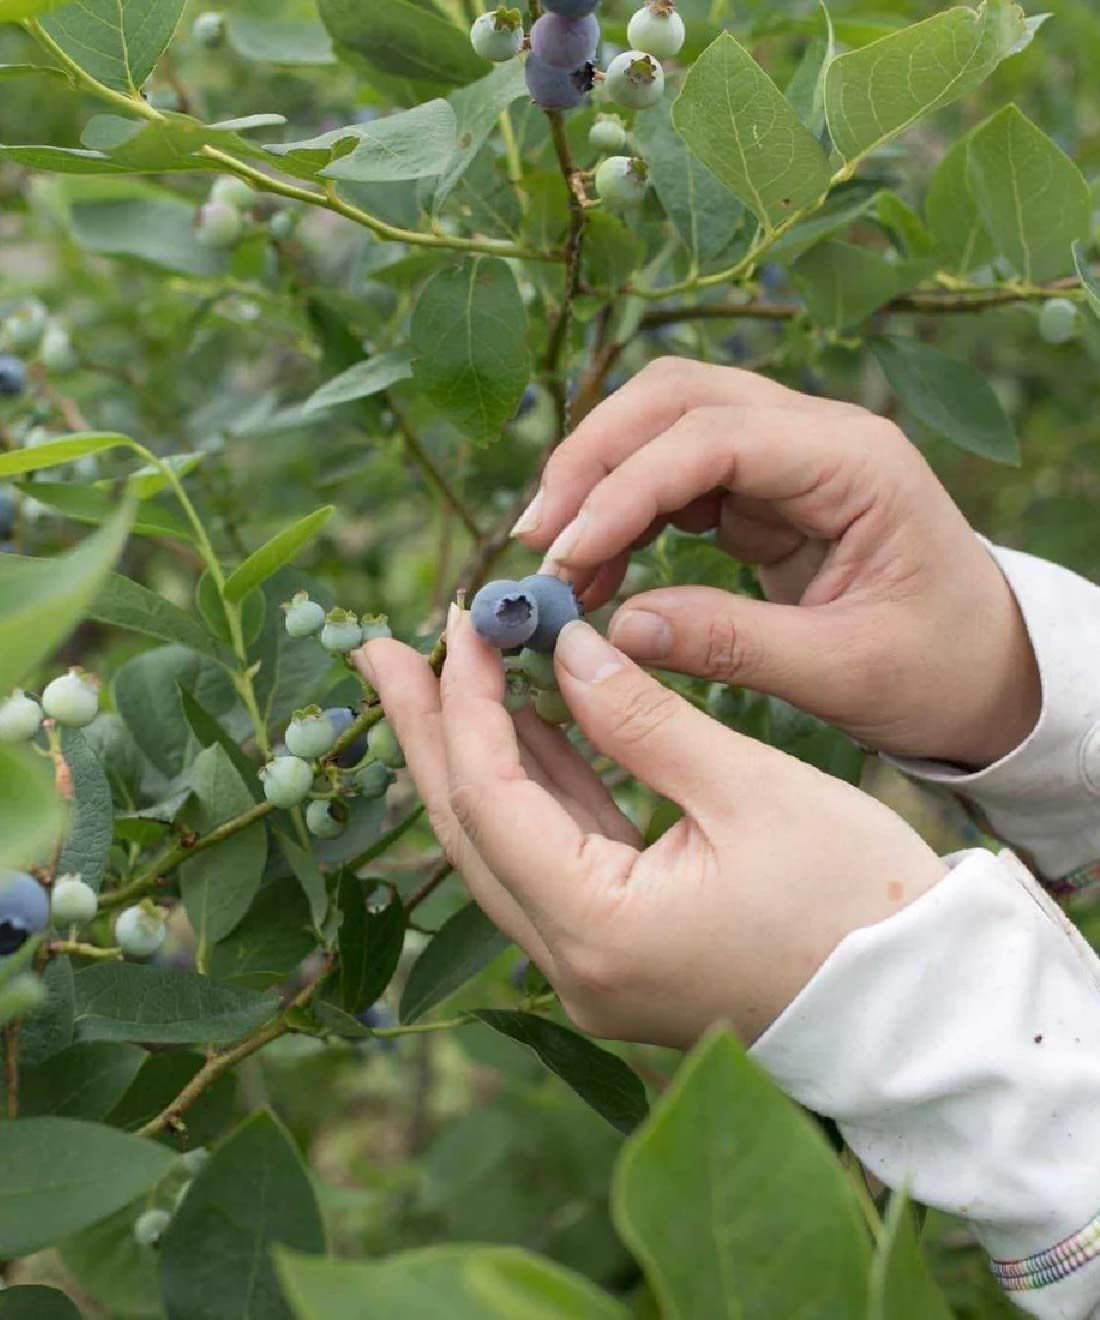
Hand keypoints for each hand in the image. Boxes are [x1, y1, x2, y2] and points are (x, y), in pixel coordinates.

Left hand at [358, 612, 943, 1048]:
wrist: (919, 1007)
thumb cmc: (856, 901)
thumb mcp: (748, 791)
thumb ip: (641, 718)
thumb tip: (564, 648)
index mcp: (600, 933)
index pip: (493, 797)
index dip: (466, 701)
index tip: (464, 619)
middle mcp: (574, 965)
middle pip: (468, 829)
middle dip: (426, 731)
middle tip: (380, 649)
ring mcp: (591, 967)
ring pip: (501, 845)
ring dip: (471, 756)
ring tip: (437, 673)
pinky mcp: (617, 954)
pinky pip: (550, 860)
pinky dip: (534, 789)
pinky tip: (518, 726)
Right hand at [511, 359, 1039, 766]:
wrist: (986, 670)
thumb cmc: (939, 669)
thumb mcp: (845, 671)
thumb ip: (732, 646)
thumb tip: (615, 631)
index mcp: (856, 462)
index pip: (717, 438)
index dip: (629, 486)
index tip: (568, 552)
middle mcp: (817, 435)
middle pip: (677, 397)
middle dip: (595, 458)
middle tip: (537, 538)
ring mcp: (785, 456)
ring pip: (664, 423)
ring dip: (598, 478)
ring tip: (556, 560)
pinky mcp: (760, 490)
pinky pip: (671, 477)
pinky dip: (621, 512)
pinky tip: (594, 567)